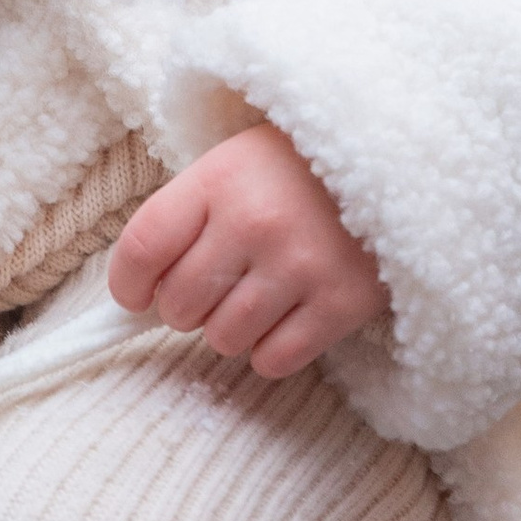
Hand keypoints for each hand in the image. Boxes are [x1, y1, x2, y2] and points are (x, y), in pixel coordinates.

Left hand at [108, 122, 385, 380]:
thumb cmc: (294, 169)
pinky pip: (275, 360)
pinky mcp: (342, 303)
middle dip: (184, 308)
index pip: (143, 247)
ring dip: (228, 330)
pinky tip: (283, 321)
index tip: (134, 297)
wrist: (393, 159)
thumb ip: (184, 218)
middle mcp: (254, 223)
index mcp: (217, 180)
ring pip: (224, 338)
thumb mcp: (231, 165)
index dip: (127, 284)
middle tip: (211, 289)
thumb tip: (137, 293)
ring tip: (253, 300)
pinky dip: (269, 353)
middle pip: (179, 304)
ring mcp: (301, 265)